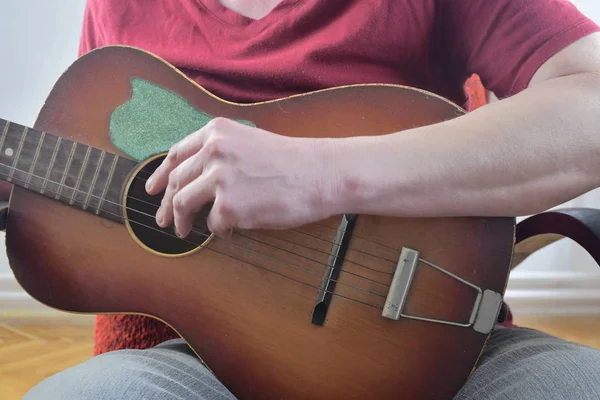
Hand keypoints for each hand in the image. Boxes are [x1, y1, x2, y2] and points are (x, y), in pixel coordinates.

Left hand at [145, 117, 334, 237]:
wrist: (320, 173)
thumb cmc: (292, 161)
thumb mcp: (249, 141)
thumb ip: (221, 153)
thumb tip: (196, 178)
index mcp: (217, 132)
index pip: (177, 154)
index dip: (160, 174)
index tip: (152, 190)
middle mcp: (213, 151)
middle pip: (175, 182)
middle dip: (165, 205)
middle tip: (163, 220)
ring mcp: (220, 179)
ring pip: (183, 204)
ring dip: (181, 222)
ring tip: (183, 232)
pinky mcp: (230, 207)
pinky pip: (214, 224)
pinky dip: (221, 229)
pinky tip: (234, 229)